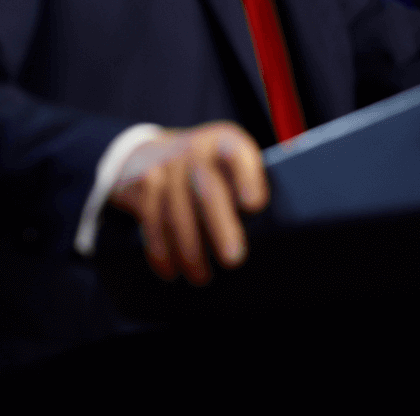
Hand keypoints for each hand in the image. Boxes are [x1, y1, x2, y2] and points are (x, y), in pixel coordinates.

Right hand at [107, 121, 267, 284]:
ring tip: (202, 277)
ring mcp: (165, 167)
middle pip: (206, 189)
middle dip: (220, 227)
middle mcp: (194, 150)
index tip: (254, 205)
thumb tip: (276, 230)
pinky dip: (161, 251)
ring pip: (175, 212)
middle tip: (233, 259)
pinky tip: (172, 271)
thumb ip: (250, 182)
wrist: (149, 151)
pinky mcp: (144, 187)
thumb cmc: (207, 167)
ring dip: (189, 251)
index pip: (237, 154)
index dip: (246, 177)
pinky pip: (151, 222)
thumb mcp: (231, 159)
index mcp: (225, 142)